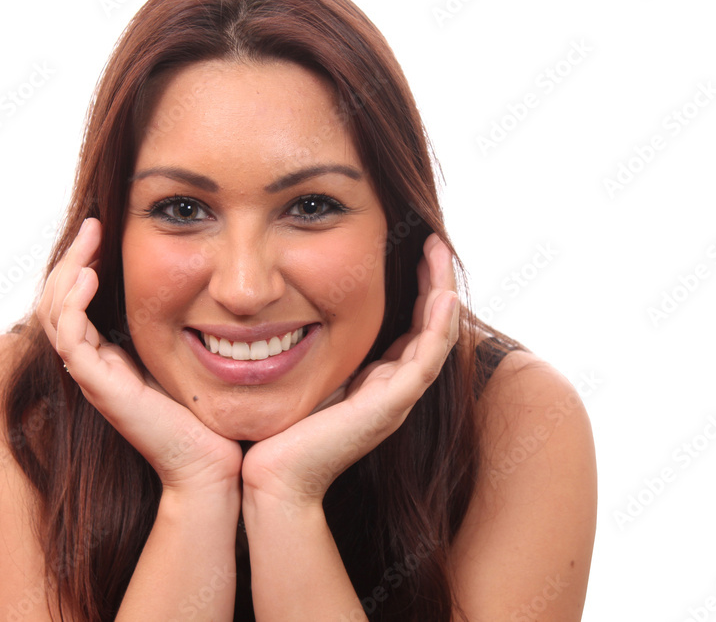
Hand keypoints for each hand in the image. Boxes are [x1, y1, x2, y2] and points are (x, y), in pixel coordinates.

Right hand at [37, 218, 242, 492]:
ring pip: (54, 313)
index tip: (103, 229)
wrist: (208, 464)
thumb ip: (176, 326)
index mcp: (108, 356)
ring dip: (68, 271)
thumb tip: (197, 287)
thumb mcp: (185, 355)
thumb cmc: (203, 415)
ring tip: (90, 240)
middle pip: (57, 300)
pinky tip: (91, 277)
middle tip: (92, 224)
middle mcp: (93, 364)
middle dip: (72, 257)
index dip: (83, 262)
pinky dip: (73, 304)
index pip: (75, 301)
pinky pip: (70, 338)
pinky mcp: (99, 388)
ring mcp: (91, 376)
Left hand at [240, 233, 460, 508]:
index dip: (417, 286)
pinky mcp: (391, 407)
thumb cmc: (279, 429)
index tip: (412, 246)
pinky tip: (442, 297)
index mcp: (376, 379)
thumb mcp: (302, 374)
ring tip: (439, 253)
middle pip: (432, 326)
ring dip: (442, 292)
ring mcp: (396, 398)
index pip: (411, 325)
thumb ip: (312, 348)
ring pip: (438, 337)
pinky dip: (438, 327)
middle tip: (434, 240)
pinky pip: (427, 360)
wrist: (273, 476)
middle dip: (435, 281)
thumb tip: (291, 307)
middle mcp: (393, 387)